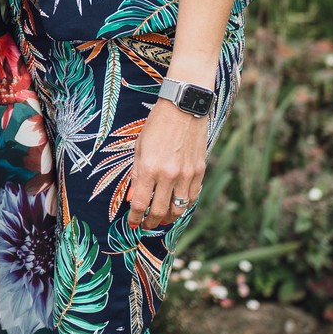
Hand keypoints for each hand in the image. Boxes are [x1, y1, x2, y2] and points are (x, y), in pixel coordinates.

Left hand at [125, 98, 209, 227]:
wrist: (183, 108)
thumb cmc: (156, 126)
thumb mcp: (139, 149)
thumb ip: (137, 175)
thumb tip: (135, 198)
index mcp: (149, 169)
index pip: (140, 204)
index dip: (135, 218)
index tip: (133, 223)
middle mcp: (169, 175)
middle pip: (160, 211)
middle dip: (151, 222)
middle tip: (147, 225)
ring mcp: (186, 174)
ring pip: (179, 208)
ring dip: (169, 217)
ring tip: (163, 219)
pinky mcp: (200, 171)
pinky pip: (192, 196)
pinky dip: (184, 204)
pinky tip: (177, 204)